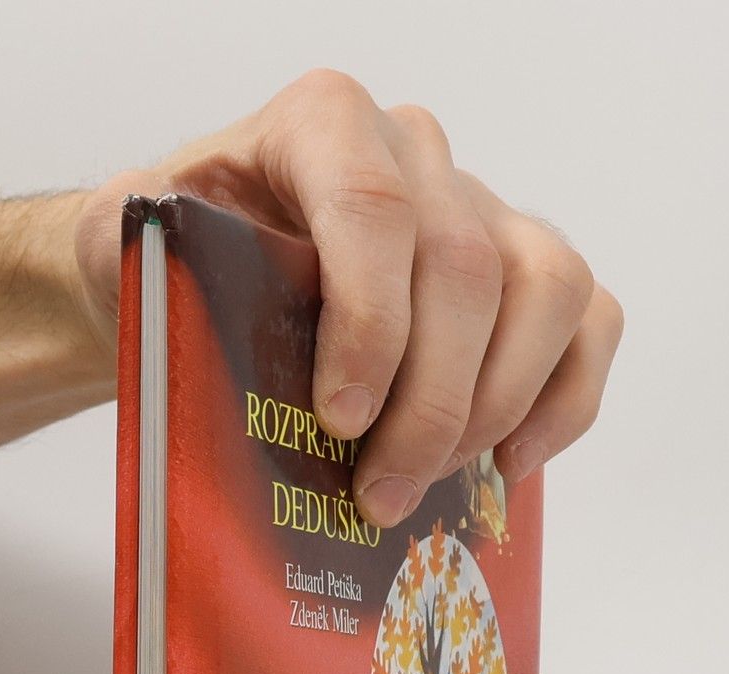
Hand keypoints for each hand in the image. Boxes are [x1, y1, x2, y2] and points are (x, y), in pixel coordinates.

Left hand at [71, 70, 621, 523]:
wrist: (200, 272)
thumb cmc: (177, 264)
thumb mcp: (141, 250)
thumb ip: (161, 264)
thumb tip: (200, 322)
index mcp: (323, 124)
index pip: (376, 211)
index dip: (372, 325)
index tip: (340, 419)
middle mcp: (416, 153)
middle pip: (465, 270)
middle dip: (428, 403)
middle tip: (379, 493)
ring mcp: (483, 209)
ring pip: (545, 290)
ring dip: (496, 406)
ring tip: (429, 482)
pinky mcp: (524, 271)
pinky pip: (587, 321)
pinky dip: (564, 399)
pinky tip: (508, 463)